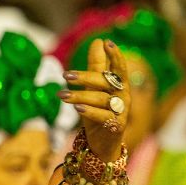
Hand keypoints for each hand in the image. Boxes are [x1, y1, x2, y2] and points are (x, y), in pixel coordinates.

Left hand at [60, 39, 129, 160]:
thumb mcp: (94, 88)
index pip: (120, 68)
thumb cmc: (98, 111)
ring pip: (101, 99)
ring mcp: (121, 112)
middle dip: (86, 77)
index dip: (115, 55)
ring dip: (80, 96)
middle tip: (65, 75)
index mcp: (120, 85)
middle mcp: (123, 96)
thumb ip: (97, 66)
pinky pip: (102, 116)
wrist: (103, 143)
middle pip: (106, 83)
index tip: (107, 42)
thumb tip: (97, 42)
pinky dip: (89, 111)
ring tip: (62, 96)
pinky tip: (77, 108)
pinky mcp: (115, 126)